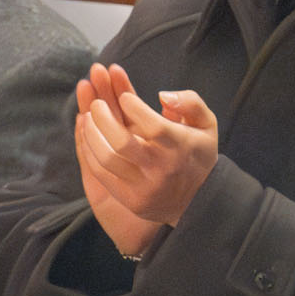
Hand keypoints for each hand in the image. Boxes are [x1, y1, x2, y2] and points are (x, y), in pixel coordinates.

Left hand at [72, 63, 218, 243]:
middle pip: (121, 142)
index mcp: (180, 147)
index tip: (125, 97)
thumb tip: (162, 95)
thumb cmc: (196, 153)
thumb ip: (190, 103)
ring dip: (91, 133)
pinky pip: (101, 173)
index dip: (134, 107)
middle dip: (102, 117)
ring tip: (88, 117)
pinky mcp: (130, 199)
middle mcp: (162, 169)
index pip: (153, 126)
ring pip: (106, 158)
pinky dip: (90, 151)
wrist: (197, 200)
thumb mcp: (206, 124)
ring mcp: (144, 187)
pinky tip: (89, 136)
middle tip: (97, 103)